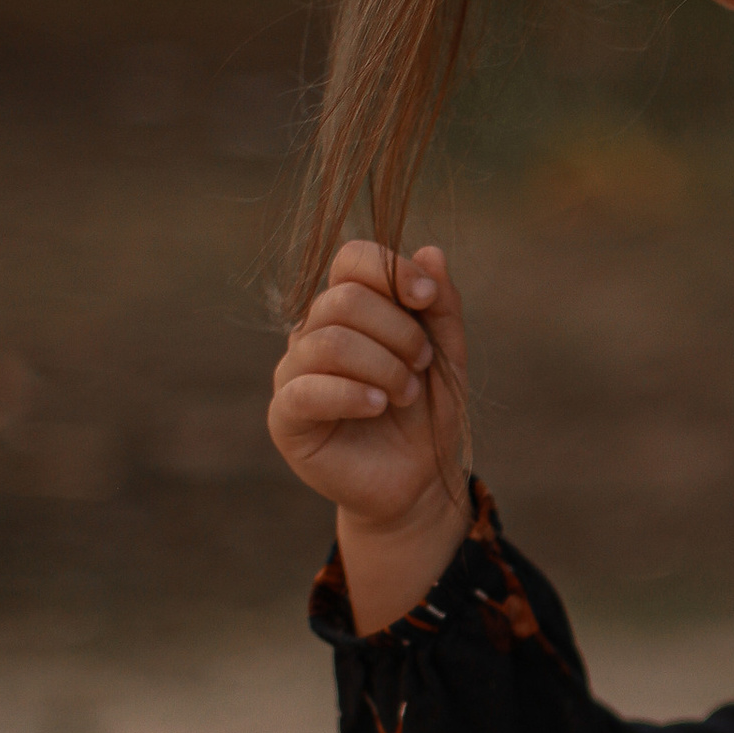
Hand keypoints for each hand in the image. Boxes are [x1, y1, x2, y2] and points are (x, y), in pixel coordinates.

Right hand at [269, 242, 469, 627]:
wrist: (418, 480)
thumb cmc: (427, 413)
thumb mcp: (447, 354)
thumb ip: (440, 305)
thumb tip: (431, 252)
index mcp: (349, 309)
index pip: (351, 259)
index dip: (390, 271)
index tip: (426, 298)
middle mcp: (313, 333)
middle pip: (343, 299)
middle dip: (398, 331)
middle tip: (422, 365)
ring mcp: (294, 373)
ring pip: (328, 340)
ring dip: (383, 366)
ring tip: (406, 395)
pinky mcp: (286, 416)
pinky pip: (306, 389)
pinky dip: (351, 393)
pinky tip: (379, 407)